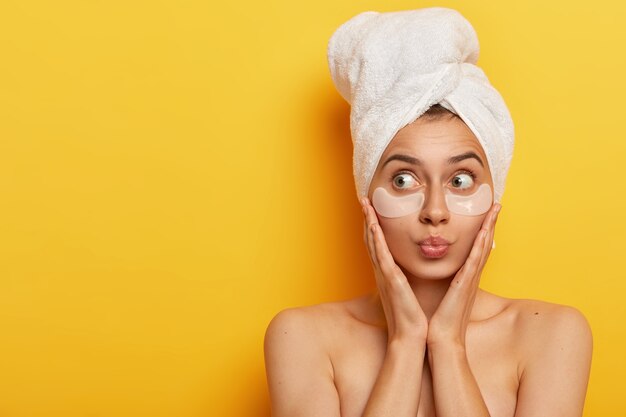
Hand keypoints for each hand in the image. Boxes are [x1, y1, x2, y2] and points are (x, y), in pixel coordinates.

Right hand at [361, 197, 427, 342]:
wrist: (412, 338)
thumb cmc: (412, 317)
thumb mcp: (408, 293)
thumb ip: (406, 280)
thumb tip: (409, 272)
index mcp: (388, 274)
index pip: (379, 244)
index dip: (374, 225)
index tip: (373, 208)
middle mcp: (382, 272)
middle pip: (371, 239)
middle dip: (367, 218)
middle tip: (364, 199)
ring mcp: (384, 275)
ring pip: (373, 243)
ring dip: (368, 222)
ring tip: (365, 204)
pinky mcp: (390, 280)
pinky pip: (381, 255)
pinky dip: (376, 239)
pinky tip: (373, 225)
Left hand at [427, 203, 501, 347]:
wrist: (441, 339)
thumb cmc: (440, 319)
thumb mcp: (444, 295)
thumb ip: (445, 283)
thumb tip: (441, 274)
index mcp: (465, 277)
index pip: (475, 248)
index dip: (482, 230)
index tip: (486, 213)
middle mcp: (471, 276)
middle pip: (484, 244)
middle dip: (491, 223)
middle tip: (497, 204)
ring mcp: (470, 280)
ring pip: (483, 248)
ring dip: (489, 227)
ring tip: (495, 209)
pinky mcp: (465, 286)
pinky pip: (474, 262)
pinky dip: (480, 246)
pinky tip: (484, 232)